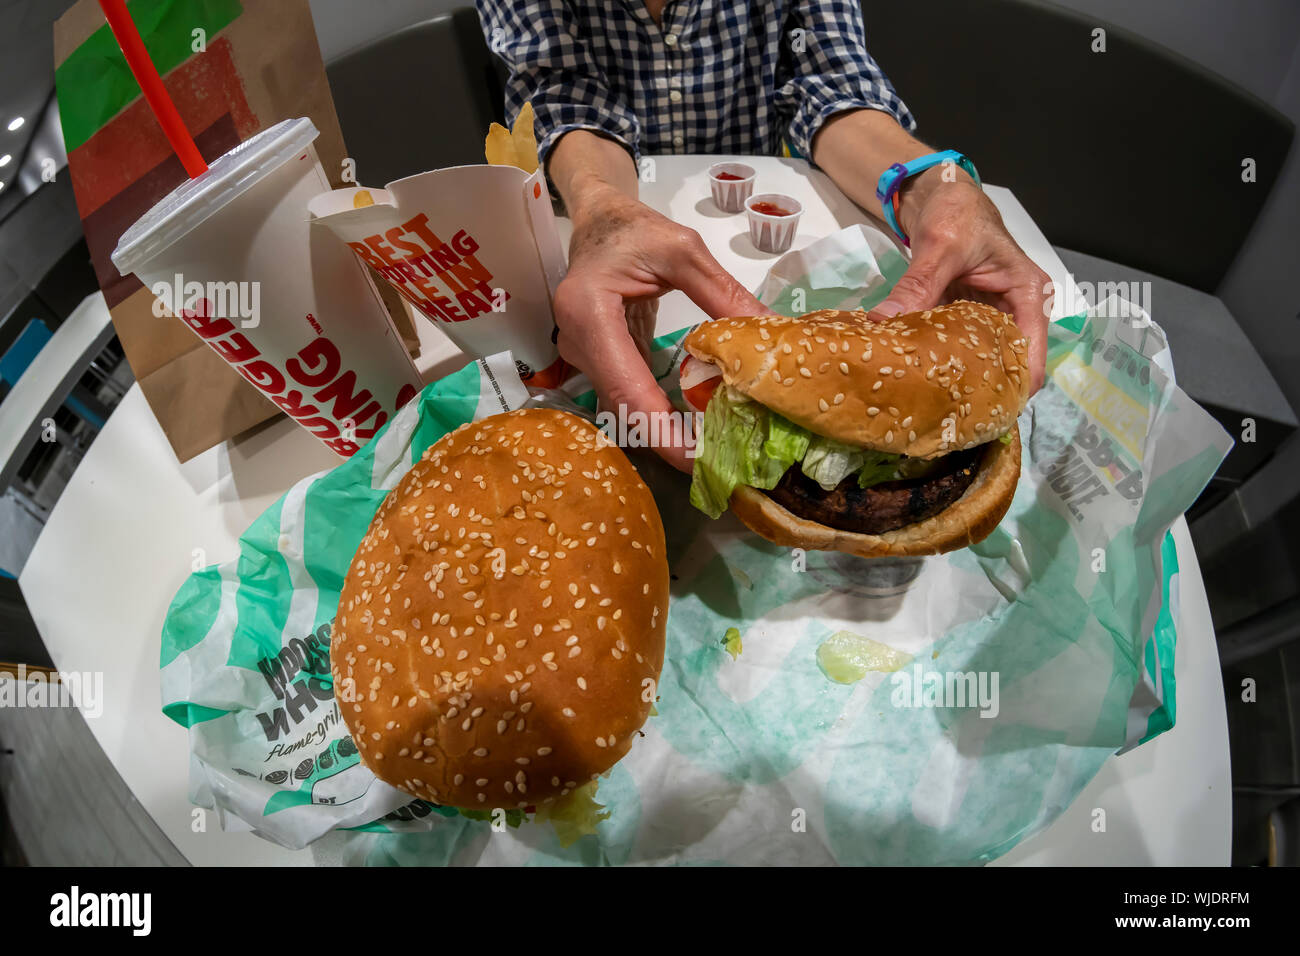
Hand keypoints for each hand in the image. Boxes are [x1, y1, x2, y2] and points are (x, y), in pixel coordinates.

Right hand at [555, 183, 765, 470]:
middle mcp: (576, 341)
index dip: (659, 427)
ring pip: (622, 407)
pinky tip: (690, 427)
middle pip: (621, 406)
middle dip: (665, 439)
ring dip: (662, 431)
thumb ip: (723, 293)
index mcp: (589, 311)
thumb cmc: (634, 228)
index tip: (694, 458)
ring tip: (709, 451)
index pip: (625, 384)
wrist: (598, 219)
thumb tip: (769, 334)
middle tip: (713, 465)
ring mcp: (580, 354)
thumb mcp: (683, 250)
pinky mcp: (595, 360)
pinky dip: (656, 414)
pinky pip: (625, 395)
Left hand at [873, 171, 1049, 391]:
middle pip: (1007, 362)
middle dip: (982, 388)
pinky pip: (957, 346)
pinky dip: (941, 359)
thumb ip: (919, 285)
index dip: (1012, 387)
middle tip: (949, 417)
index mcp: (1028, 295)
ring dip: (959, 377)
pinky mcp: (966, 319)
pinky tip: (919, 378)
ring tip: (931, 406)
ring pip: (981, 358)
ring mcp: (991, 317)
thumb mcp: (940, 246)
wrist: (942, 195)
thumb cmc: (958, 211)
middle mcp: (1016, 311)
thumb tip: (884, 323)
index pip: (1030, 353)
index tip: (984, 413)